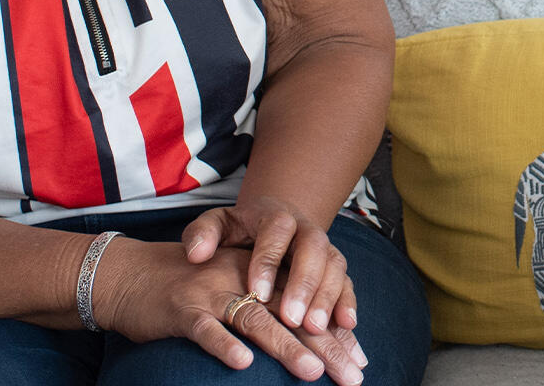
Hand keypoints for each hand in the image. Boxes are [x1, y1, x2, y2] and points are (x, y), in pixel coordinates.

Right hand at [92, 237, 367, 383]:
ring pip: (255, 319)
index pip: (307, 304)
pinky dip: (224, 345)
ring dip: (285, 347)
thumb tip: (313, 347)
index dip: (335, 332)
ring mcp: (212, 293)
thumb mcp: (233, 291)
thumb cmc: (189, 289)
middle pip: (292, 313)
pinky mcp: (182, 310)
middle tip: (351, 376)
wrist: (130, 275)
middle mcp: (242, 279)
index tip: (360, 361)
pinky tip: (243, 364)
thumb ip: (268, 310)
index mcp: (259, 275)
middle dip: (325, 346)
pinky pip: (206, 329)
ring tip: (312, 372)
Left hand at [183, 199, 360, 334]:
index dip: (268, 262)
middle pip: (313, 249)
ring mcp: (324, 247)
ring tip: (314, 329)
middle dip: (304, 284)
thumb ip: (202, 234)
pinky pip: (347, 282)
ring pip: (334, 266)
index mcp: (275, 215)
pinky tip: (346, 326)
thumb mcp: (216, 225)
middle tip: (291, 319)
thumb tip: (196, 254)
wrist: (269, 224)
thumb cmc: (238, 231)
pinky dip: (348, 302)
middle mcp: (306, 228)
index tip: (257, 293)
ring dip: (327, 297)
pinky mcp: (335, 266)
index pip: (276, 232)